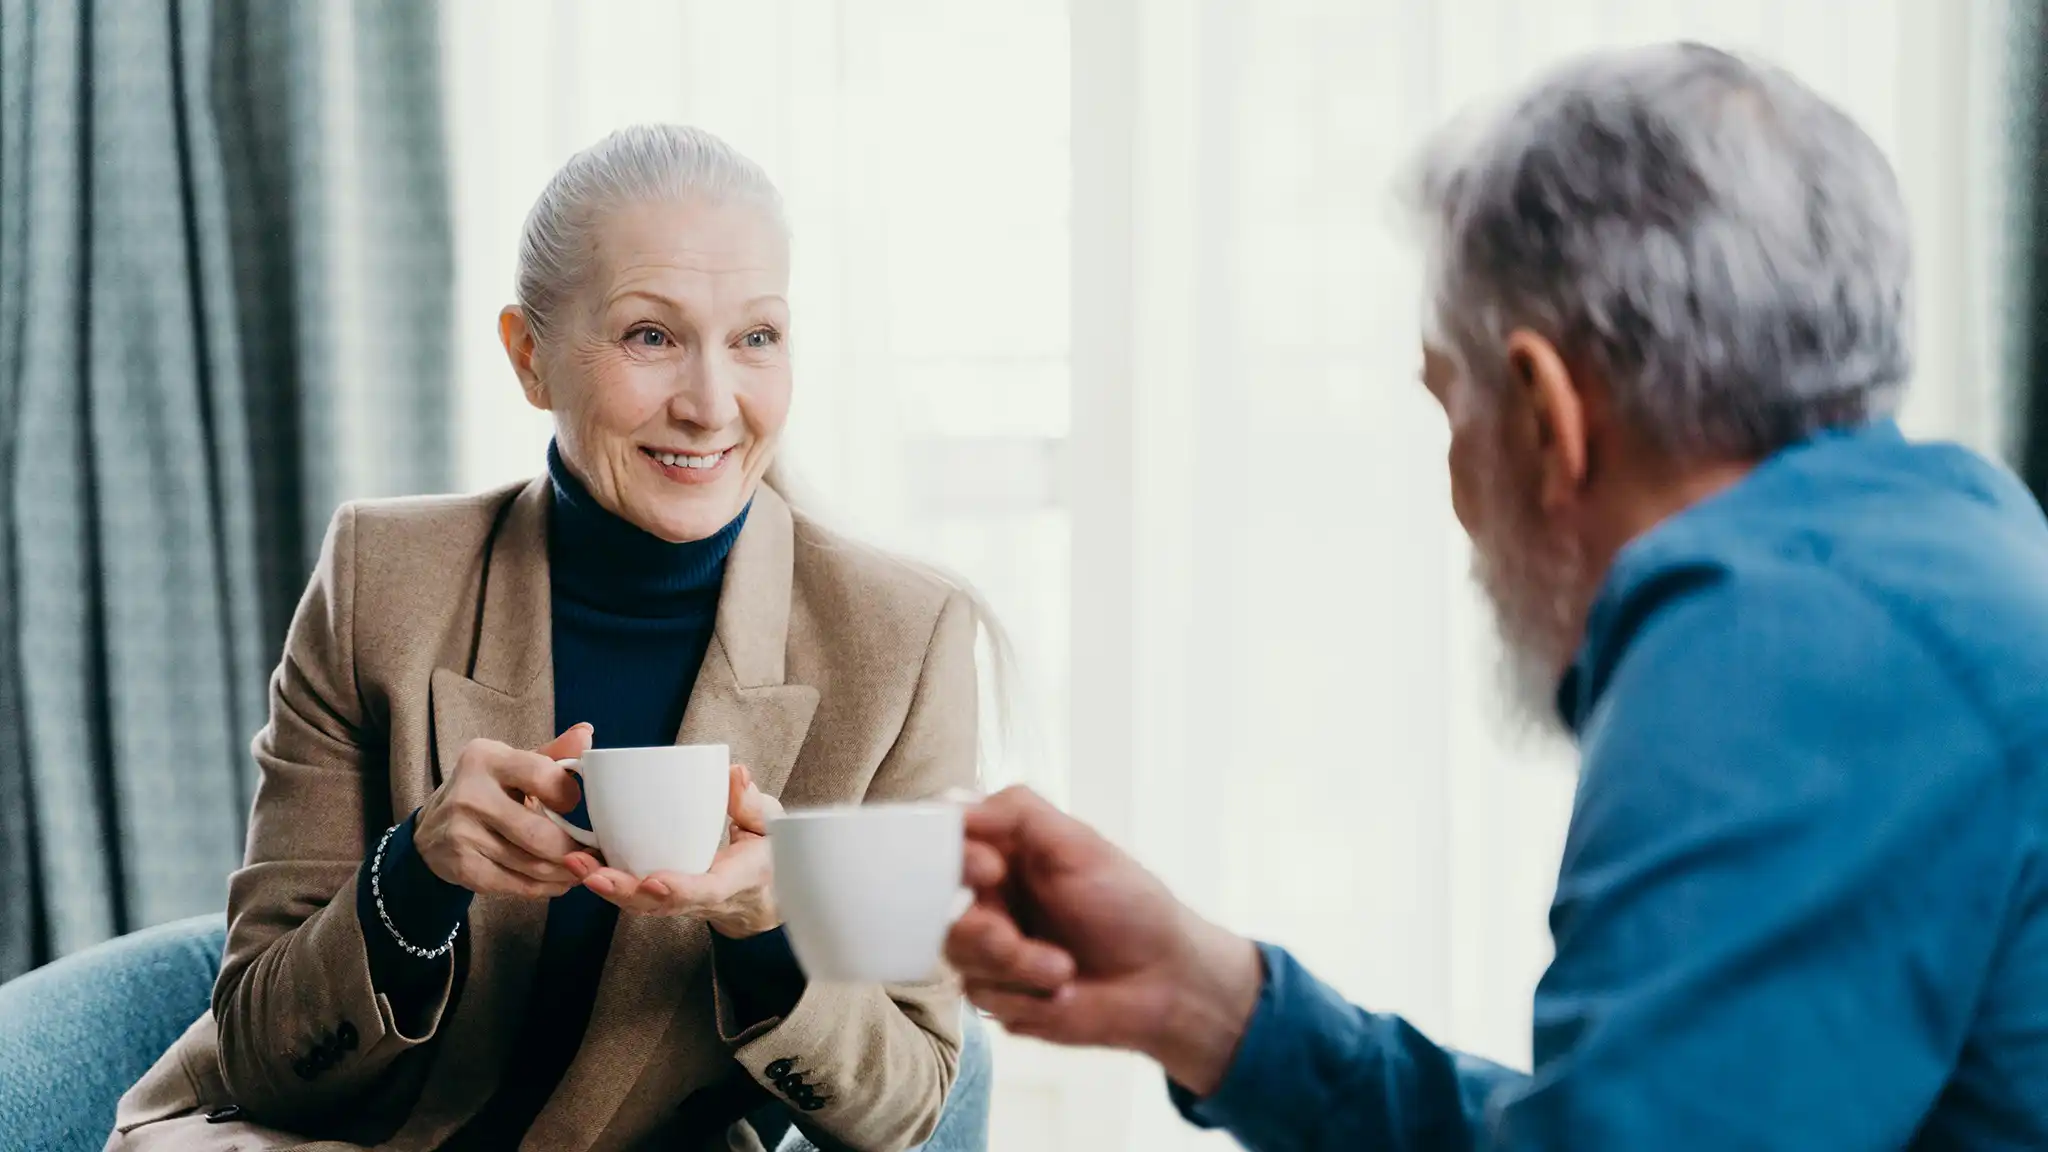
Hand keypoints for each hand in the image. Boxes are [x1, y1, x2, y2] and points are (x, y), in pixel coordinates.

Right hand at [414, 724, 592, 897]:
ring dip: (565, 872)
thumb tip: (587, 734)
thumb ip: (553, 753)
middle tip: (591, 853)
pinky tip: (555, 882)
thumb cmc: (487, 791)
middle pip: (540, 834)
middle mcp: (471, 795)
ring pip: (531, 864)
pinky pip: (515, 885)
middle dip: (574, 849)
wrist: (431, 830)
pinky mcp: (462, 867)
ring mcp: (462, 833)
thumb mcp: (514, 765)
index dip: (568, 795)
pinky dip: (543, 888)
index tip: (573, 805)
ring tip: (581, 869)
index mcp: (488, 759)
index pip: (543, 776)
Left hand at [567, 763, 785, 937]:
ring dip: (607, 887)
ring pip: (642, 904)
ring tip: (575, 863)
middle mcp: (706, 899)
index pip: (709, 891)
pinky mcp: (664, 896)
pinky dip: (608, 882)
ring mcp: (683, 902)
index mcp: (739, 880)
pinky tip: (579, 862)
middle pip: (661, 905)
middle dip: (624, 891)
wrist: (764, 894)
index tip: (654, 880)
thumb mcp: (773, 825)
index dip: (681, 889)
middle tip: (591, 873)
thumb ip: (752, 802)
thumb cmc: (768, 852)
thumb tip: (734, 772)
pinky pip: (635, 896)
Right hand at [944, 786, 1265, 1096]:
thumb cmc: (1129, 906)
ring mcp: (990, 948)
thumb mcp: (1079, 845)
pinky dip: (1025, 997)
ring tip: (1063, 969)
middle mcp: (988, 897)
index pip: (944, 844)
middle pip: (936, 908)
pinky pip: (982, 996)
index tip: (991, 869)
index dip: (953, 858)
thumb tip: (953, 804)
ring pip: (959, 955)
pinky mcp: (999, 995)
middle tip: (1012, 938)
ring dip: (1015, 967)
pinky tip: (1062, 992)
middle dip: (983, 929)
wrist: (1164, 983)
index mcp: (1002, 852)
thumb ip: (1017, 812)